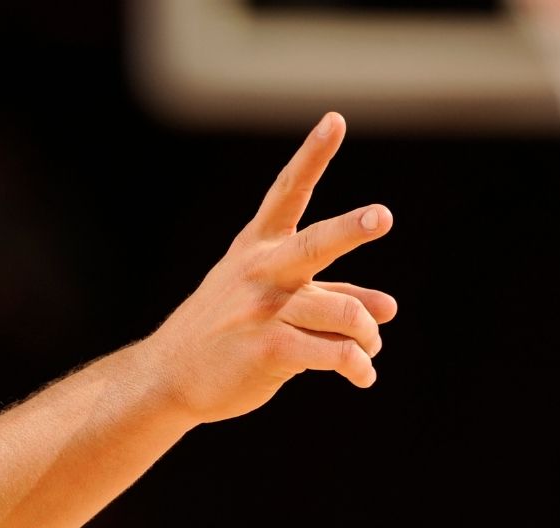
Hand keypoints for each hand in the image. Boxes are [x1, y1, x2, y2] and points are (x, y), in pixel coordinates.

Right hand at [143, 112, 397, 423]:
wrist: (171, 376)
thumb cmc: (227, 333)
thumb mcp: (271, 302)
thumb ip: (331, 298)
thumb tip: (388, 308)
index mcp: (257, 248)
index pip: (287, 193)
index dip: (312, 155)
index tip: (334, 120)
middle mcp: (260, 272)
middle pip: (314, 245)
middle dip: (351, 229)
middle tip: (382, 216)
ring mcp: (261, 311)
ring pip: (341, 313)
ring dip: (367, 335)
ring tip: (369, 351)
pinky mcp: (266, 350)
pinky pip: (332, 353)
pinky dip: (356, 365)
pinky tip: (362, 375)